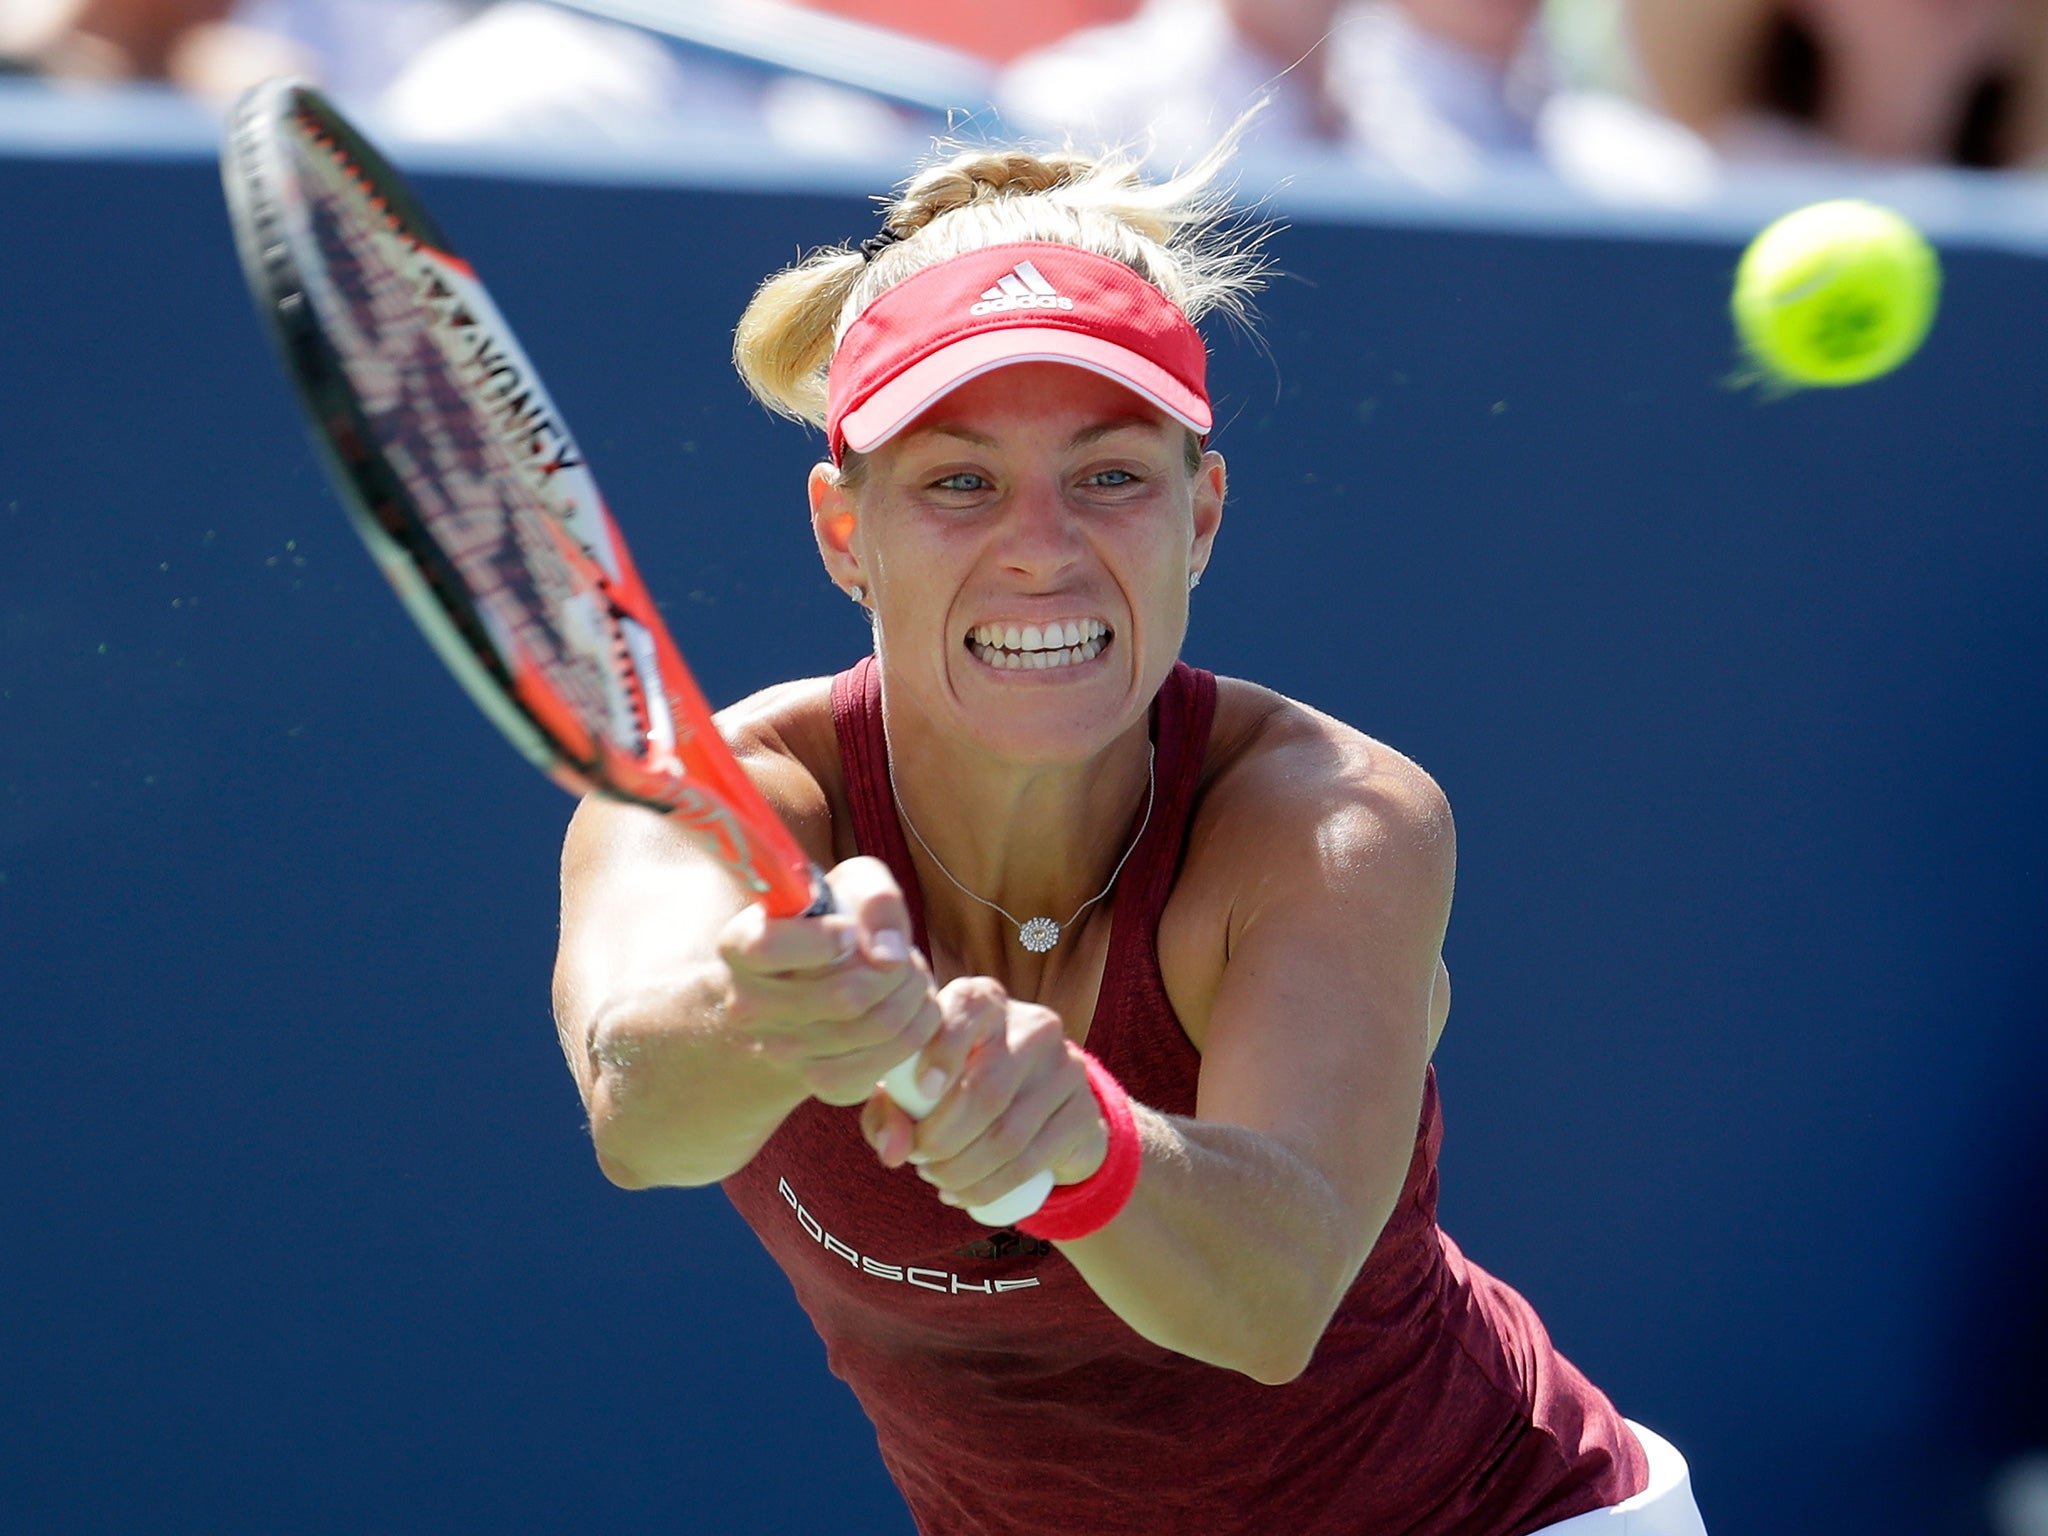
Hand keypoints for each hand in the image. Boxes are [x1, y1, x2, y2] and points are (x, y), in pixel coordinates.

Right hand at [717, 856, 942, 1106]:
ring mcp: (781, 1052)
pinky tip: (910, 1010)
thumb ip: (873, 899)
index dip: (825, 938)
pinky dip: (915, 1032)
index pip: (768, 948)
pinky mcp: (820, 1083)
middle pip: (846, 996)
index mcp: (738, 947)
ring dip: (913, 996)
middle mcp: (748, 1007)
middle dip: (898, 969)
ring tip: (910, 977)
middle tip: (905, 956)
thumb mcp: (848, 887)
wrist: (815, 982)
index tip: (851, 931)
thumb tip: (889, 954)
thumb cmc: (833, 923)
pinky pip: (885, 1063)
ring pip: (876, 1027)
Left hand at [862, 977, 1108, 1213]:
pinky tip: (964, 1195)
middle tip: (919, 1160)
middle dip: (942, 1137)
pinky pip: (1031, 1160)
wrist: (1040, 1110)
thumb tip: (895, 1151)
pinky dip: (989, 1186)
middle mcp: (1033, 1025)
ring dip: (962, 1169)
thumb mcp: (914, 1091)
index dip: (943, 1048)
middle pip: (986, 1088)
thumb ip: (890, 1112)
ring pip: (1008, 1133)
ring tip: (937, 1178)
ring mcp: (1066, 1068)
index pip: (969, 1007)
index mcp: (986, 1002)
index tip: (921, 1092)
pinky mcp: (1084, 1112)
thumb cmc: (956, 1089)